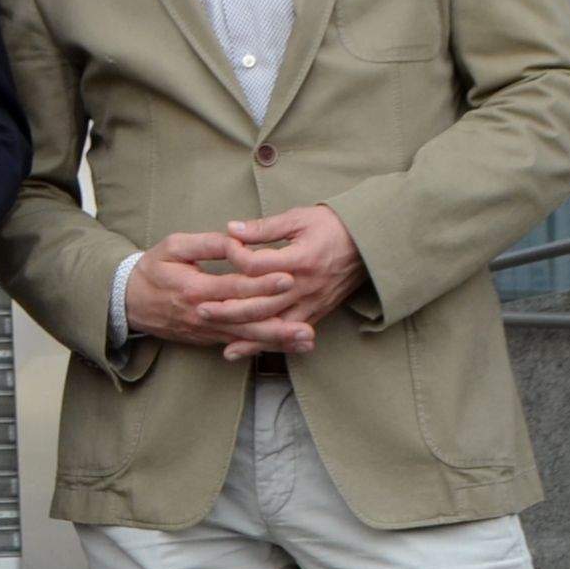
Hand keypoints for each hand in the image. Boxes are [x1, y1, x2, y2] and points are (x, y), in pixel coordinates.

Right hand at [120, 227, 319, 359]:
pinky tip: (288, 346)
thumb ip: (207, 243)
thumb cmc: (152, 270)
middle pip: (246, 319)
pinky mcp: (209, 338)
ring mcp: (207, 330)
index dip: (262, 283)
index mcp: (195, 289)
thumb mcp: (173, 247)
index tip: (288, 277)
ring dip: (277, 340)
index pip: (234, 287)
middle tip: (307, 322)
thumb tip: (237, 240)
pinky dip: (265, 346)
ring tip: (305, 340)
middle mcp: (203, 314)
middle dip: (278, 321)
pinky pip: (240, 343)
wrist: (127, 302)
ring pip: (246, 337)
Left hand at [218, 204, 364, 348]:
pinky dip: (265, 343)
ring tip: (215, 336)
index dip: (236, 256)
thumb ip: (264, 227)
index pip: (258, 265)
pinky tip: (242, 349)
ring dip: (244, 333)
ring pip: (273, 325)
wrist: (370, 245)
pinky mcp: (316, 313)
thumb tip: (232, 229)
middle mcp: (305, 286)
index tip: (223, 246)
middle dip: (228, 308)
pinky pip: (288, 334)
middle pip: (261, 303)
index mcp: (300, 259)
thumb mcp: (299, 218)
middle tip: (199, 309)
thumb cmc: (333, 227)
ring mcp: (312, 303)